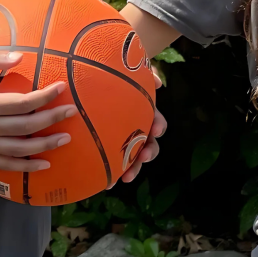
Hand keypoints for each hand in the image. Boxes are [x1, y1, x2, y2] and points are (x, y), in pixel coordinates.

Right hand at [0, 51, 76, 171]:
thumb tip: (21, 57)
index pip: (23, 102)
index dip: (45, 96)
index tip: (61, 88)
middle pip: (27, 126)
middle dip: (52, 119)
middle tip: (72, 113)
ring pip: (20, 150)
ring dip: (45, 146)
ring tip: (65, 139)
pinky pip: (5, 165)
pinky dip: (25, 167)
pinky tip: (43, 165)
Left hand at [109, 64, 166, 187]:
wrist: (99, 83)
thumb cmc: (118, 79)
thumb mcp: (132, 73)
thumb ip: (145, 74)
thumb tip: (157, 81)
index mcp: (144, 114)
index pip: (157, 122)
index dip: (158, 127)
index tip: (156, 130)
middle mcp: (138, 130)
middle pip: (149, 145)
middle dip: (149, 153)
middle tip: (144, 157)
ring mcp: (125, 140)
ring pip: (134, 158)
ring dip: (133, 168)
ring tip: (126, 177)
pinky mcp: (110, 148)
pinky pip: (114, 162)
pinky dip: (113, 172)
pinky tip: (106, 183)